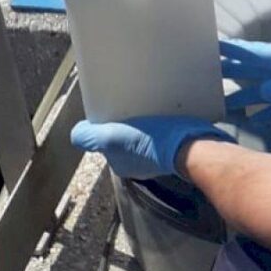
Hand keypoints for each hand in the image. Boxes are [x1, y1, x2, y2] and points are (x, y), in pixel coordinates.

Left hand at [71, 116, 233, 179]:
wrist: (194, 146)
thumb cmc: (153, 143)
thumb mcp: (111, 138)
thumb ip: (88, 137)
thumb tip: (76, 134)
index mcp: (123, 164)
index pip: (108, 141)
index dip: (107, 126)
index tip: (112, 111)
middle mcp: (141, 165)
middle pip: (127, 137)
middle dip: (127, 123)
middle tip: (130, 106)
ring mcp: (162, 157)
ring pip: (146, 134)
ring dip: (145, 122)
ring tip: (147, 106)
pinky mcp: (181, 147)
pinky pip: (165, 132)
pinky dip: (163, 123)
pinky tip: (164, 113)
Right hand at [220, 40, 270, 126]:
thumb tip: (265, 91)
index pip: (261, 53)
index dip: (236, 50)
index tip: (213, 45)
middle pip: (259, 72)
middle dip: (234, 72)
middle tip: (207, 73)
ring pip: (268, 94)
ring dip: (247, 99)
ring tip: (224, 105)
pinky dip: (269, 117)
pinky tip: (255, 121)